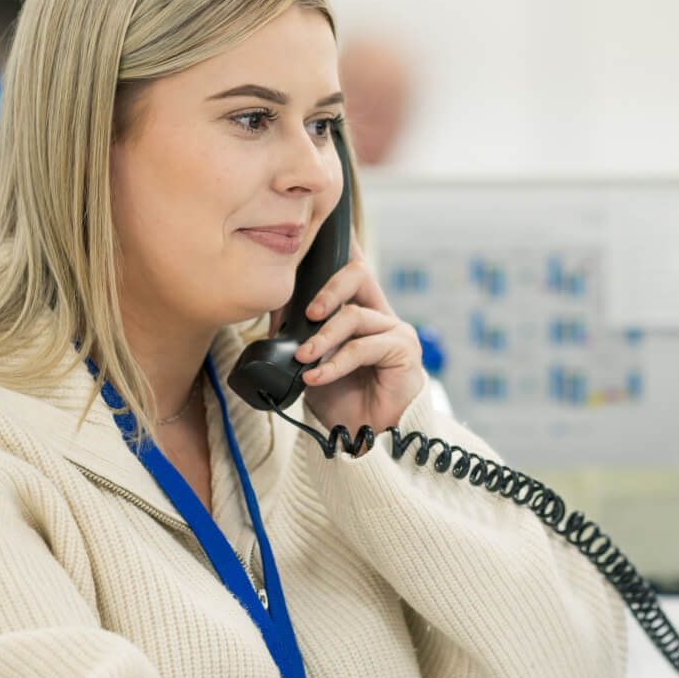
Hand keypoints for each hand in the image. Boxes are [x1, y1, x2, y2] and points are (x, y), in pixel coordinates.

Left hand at [288, 248, 425, 435]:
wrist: (365, 439)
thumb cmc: (341, 399)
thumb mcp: (312, 361)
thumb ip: (301, 335)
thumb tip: (274, 315)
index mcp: (360, 309)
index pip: (351, 269)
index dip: (338, 249)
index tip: (314, 238)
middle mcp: (380, 314)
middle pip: (358, 275)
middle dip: (326, 289)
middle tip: (305, 313)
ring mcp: (395, 331)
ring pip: (353, 316)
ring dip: (322, 338)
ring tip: (302, 358)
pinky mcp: (404, 352)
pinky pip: (363, 347)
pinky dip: (334, 363)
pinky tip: (315, 377)